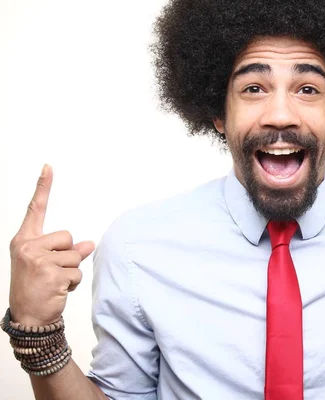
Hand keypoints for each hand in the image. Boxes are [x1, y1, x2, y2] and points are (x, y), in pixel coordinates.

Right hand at [8, 165, 94, 326]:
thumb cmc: (36, 288)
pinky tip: (58, 291)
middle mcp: (27, 247)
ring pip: (75, 256)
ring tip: (54, 283)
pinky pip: (77, 272)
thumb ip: (65, 250)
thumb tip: (89, 244)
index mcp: (24, 241)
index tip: (48, 167)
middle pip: (68, 237)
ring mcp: (37, 260)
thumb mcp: (46, 265)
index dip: (43, 188)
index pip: (35, 210)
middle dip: (68, 256)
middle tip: (52, 273)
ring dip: (71, 271)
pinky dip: (74, 283)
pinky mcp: (50, 273)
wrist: (28, 318)